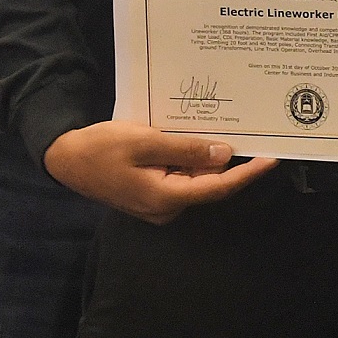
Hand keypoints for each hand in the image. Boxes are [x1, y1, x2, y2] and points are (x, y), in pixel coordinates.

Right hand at [43, 121, 276, 223]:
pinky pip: (182, 176)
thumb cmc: (101, 148)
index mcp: (166, 198)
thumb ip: (185, 149)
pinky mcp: (153, 191)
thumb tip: (224, 154)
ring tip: (236, 130)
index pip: (217, 188)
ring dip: (212, 158)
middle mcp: (166, 206)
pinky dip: (195, 158)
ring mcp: (159, 202)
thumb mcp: (145, 141)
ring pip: (197, 179)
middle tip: (256, 134)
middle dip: (233, 161)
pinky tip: (204, 138)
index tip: (272, 158)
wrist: (65, 157)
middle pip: (210, 184)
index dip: (247, 173)